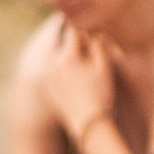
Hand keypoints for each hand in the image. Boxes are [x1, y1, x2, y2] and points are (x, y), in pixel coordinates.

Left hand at [44, 23, 119, 147]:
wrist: (89, 124)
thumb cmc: (101, 94)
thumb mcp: (104, 66)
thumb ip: (97, 43)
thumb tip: (93, 29)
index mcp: (67, 57)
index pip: (74, 31)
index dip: (86, 29)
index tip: (94, 31)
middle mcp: (54, 65)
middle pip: (66, 44)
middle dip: (79, 44)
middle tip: (93, 50)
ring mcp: (50, 77)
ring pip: (62, 58)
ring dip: (73, 57)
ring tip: (88, 69)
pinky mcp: (50, 88)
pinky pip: (59, 71)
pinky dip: (68, 70)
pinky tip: (81, 81)